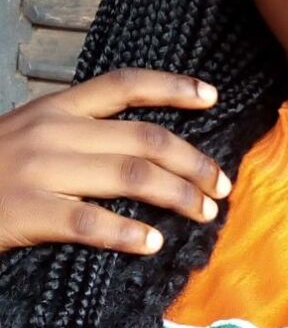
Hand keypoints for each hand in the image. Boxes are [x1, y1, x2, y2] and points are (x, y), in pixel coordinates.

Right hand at [0, 69, 230, 255]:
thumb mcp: (36, 130)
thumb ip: (84, 130)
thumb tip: (151, 147)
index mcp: (60, 105)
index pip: (126, 84)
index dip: (173, 87)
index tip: (212, 96)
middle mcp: (56, 130)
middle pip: (145, 138)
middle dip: (193, 161)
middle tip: (221, 184)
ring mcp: (41, 169)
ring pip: (130, 177)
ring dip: (177, 195)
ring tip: (203, 212)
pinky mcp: (27, 211)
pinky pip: (89, 222)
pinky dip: (126, 234)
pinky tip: (151, 244)